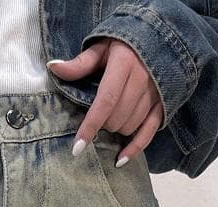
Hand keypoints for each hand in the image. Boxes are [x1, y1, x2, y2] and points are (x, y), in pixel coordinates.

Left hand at [48, 39, 163, 164]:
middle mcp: (142, 79)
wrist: (158, 35)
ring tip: (109, 123)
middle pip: (117, 118)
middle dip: (103, 126)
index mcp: (124, 64)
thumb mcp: (101, 47)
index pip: (105, 102)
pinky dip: (135, 148)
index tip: (77, 148)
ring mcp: (155, 92)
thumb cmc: (123, 42)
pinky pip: (149, 132)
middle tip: (96, 120)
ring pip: (130, 126)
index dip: (90, 126)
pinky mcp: (163, 103)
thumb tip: (53, 68)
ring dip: (116, 131)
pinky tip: (120, 160)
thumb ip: (80, 63)